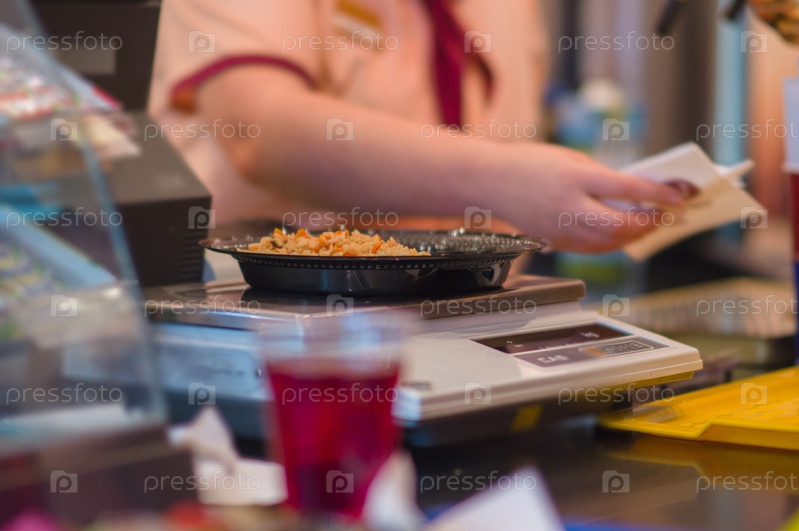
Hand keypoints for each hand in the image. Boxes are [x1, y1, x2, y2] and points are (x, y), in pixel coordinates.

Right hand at [484, 143, 686, 252]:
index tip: (678, 195)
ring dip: (635, 235)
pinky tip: (624, 234)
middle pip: (621, 224)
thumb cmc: (528, 164)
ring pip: (609, 242)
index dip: (657, 194)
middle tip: (668, 214)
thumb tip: (634, 192)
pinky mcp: (555, 241)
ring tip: (650, 224)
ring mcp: (560, 228)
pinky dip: (614, 243)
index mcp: (573, 179)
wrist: (490, 181)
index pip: (626, 188)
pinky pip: (592, 248)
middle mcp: (567, 207)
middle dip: (650, 221)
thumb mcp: (569, 159)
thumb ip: (601, 175)